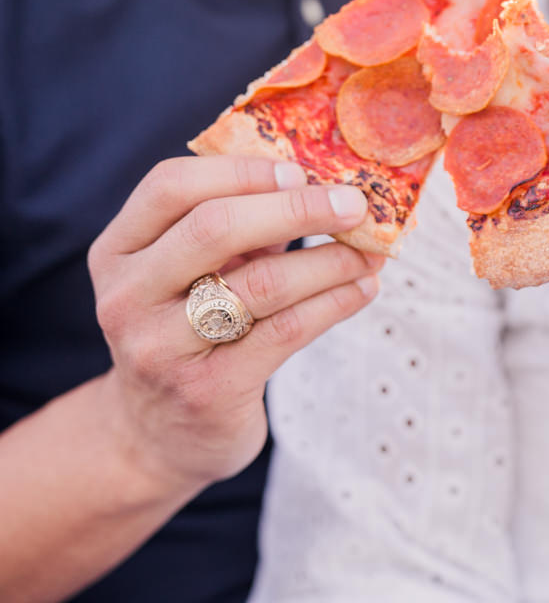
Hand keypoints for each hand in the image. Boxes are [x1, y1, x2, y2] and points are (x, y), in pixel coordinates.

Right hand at [87, 156, 382, 486]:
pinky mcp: (207, 390)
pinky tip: (363, 288)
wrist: (158, 435)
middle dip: (298, 208)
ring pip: (262, 283)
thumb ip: (235, 229)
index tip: (301, 170)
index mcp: (118, 251)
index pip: (170, 186)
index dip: (242, 171)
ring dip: (331, 261)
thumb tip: (321, 183)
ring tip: (371, 252)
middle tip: (354, 204)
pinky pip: (286, 331)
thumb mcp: (190, 274)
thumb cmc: (189, 332)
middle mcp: (127, 296)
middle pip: (214, 227)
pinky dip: (335, 302)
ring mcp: (162, 347)